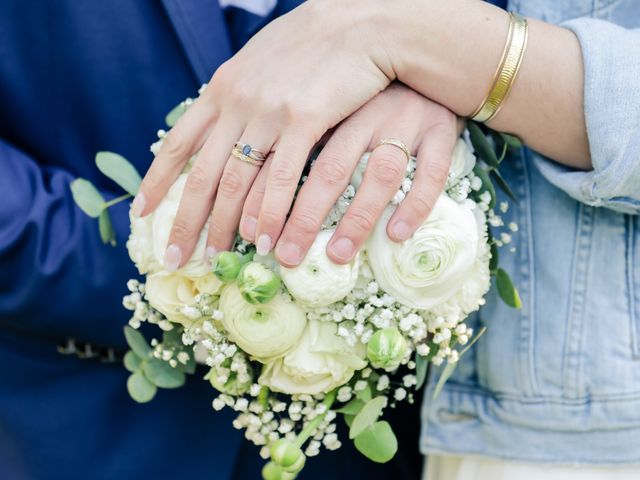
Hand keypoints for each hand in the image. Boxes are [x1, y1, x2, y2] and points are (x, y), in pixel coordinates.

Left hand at [133, 0, 393, 270]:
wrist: (357, 21)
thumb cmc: (311, 45)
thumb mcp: (259, 64)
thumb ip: (237, 96)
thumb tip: (223, 125)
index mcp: (221, 89)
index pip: (178, 143)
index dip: (158, 182)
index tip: (143, 213)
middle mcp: (236, 101)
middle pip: (203, 173)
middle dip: (186, 221)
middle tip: (176, 258)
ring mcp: (268, 110)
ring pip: (237, 181)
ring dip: (226, 225)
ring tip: (217, 258)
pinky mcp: (305, 119)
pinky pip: (281, 176)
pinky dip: (269, 212)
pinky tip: (262, 239)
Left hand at [258, 83, 458, 266]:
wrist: (422, 45)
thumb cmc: (366, 88)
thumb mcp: (328, 100)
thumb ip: (297, 134)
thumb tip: (256, 190)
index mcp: (332, 106)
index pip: (291, 157)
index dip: (268, 200)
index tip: (254, 238)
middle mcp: (366, 113)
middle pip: (330, 170)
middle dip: (304, 218)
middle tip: (287, 256)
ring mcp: (406, 121)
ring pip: (381, 174)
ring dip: (358, 218)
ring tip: (337, 255)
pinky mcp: (440, 130)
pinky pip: (432, 172)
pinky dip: (415, 204)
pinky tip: (396, 234)